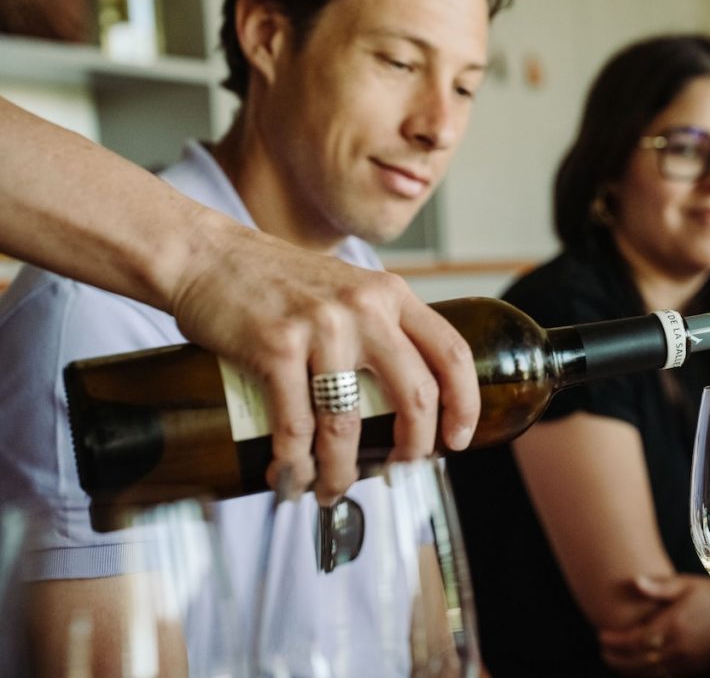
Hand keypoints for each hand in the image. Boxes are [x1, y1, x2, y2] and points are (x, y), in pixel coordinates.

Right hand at [169, 214, 479, 504]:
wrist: (208, 255)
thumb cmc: (278, 283)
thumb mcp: (348, 289)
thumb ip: (380, 327)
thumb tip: (405, 397)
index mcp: (391, 295)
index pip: (451, 352)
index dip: (464, 403)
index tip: (458, 440)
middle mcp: (365, 307)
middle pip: (414, 395)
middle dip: (413, 448)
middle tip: (399, 471)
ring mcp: (321, 327)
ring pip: (348, 423)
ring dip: (343, 471)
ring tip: (331, 489)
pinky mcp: (274, 347)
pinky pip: (295, 426)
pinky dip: (294, 464)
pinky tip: (290, 478)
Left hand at [598, 574, 709, 676]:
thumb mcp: (687, 584)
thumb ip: (659, 587)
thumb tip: (634, 582)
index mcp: (673, 626)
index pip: (634, 640)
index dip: (615, 641)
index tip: (601, 636)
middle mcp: (679, 648)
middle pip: (638, 662)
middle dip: (616, 658)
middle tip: (603, 649)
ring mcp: (688, 662)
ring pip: (650, 674)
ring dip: (629, 670)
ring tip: (615, 660)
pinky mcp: (696, 669)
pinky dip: (649, 676)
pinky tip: (639, 668)